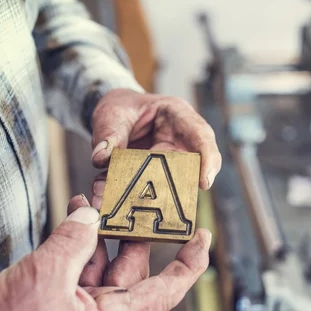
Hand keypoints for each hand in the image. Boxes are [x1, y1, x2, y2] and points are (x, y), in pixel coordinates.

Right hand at [0, 197, 210, 310]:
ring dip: (102, 228)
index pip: (166, 290)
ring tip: (97, 196)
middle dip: (133, 227)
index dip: (189, 263)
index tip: (202, 236)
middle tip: (133, 193)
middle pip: (133, 264)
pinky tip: (77, 213)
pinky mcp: (64, 297)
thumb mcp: (44, 278)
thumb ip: (73, 242)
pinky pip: (81, 263)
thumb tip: (91, 217)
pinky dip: (80, 239)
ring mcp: (84, 304)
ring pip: (105, 259)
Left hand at [89, 89, 221, 208]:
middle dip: (172, 187)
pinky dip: (120, 196)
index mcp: (177, 116)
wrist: (113, 116)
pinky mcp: (149, 179)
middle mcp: (177, 143)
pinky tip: (103, 196)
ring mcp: (164, 163)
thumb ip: (109, 133)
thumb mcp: (113, 112)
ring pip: (161, 185)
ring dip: (139, 195)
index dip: (208, 159)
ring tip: (113, 200)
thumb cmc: (122, 107)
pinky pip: (139, 191)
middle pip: (187, 168)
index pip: (201, 135)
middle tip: (157, 203)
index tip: (204, 183)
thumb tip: (102, 157)